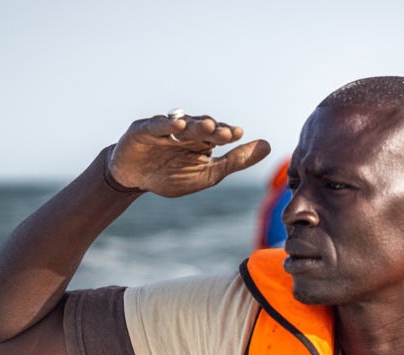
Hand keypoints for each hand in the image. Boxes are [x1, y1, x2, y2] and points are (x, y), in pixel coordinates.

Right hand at [108, 112, 270, 197]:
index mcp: (202, 140)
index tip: (238, 135)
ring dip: (195, 125)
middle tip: (226, 133)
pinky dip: (167, 125)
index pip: (217, 135)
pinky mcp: (143, 129)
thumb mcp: (207, 174)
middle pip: (202, 128)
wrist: (135, 179)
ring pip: (183, 125)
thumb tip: (268, 146)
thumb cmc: (171, 176)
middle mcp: (185, 131)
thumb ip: (236, 161)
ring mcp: (165, 128)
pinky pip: (157, 125)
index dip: (226, 134)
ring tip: (208, 126)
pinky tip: (178, 126)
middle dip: (214, 130)